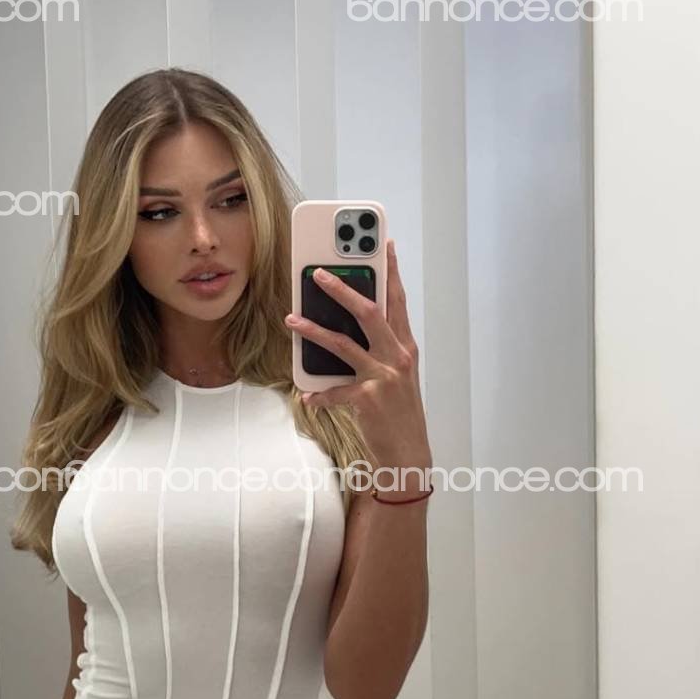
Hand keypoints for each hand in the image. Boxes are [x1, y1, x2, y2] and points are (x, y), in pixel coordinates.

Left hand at [283, 240, 431, 477]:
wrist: (407, 453)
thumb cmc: (399, 413)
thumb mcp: (396, 376)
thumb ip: (379, 350)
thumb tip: (349, 330)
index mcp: (404, 347)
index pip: (397, 301)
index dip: (390, 272)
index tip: (384, 246)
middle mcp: (397, 356)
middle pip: (368, 312)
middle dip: (342, 288)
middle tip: (318, 274)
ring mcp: (383, 377)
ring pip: (343, 344)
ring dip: (313, 329)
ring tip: (292, 319)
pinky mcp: (367, 399)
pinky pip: (334, 390)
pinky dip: (319, 394)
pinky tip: (307, 396)